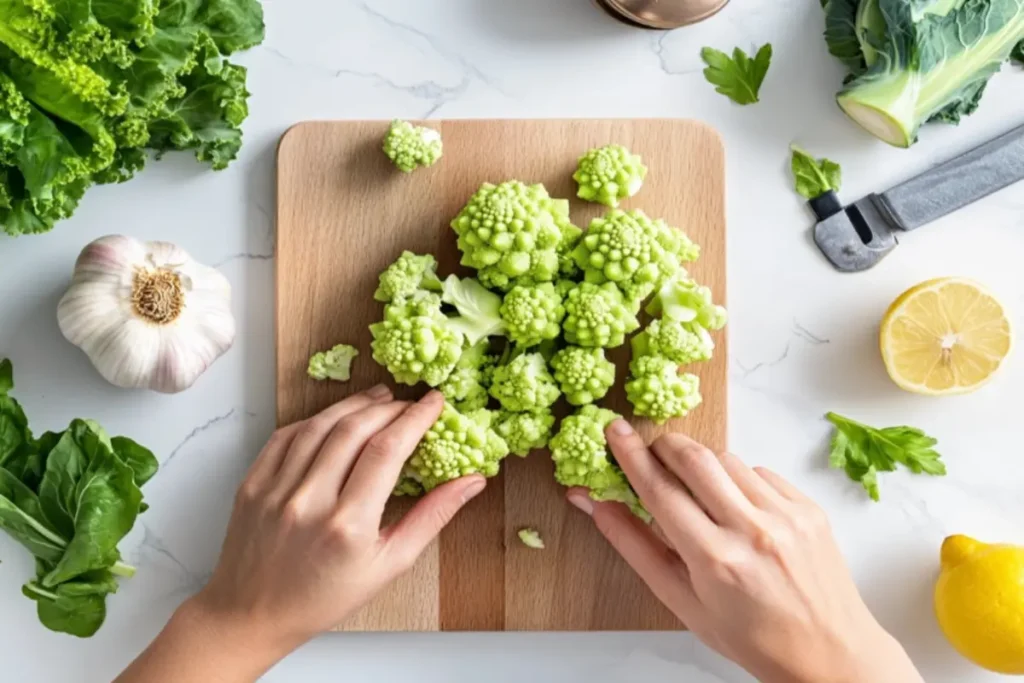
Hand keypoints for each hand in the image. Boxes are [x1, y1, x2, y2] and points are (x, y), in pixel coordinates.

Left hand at [118, 388, 483, 682]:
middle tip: (409, 403)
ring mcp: (275, 490)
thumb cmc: (325, 597)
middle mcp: (308, 502)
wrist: (253, 615)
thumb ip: (432, 517)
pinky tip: (335, 417)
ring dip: (354, 404)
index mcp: (348, 526)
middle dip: (389, 407)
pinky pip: (286, 435)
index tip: (434, 403)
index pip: (387, 451)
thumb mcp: (389, 565)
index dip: (415, 418)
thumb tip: (472, 481)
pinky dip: (315, 419)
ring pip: (320, 425)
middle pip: (355, 430)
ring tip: (378, 398)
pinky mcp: (252, 483)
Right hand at [567, 422, 923, 682]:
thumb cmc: (751, 637)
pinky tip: (739, 510)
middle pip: (695, 458)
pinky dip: (739, 480)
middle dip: (665, 446)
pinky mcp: (807, 507)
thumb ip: (636, 547)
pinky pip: (760, 472)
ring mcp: (786, 515)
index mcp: (715, 560)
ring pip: (727, 459)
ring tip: (700, 497)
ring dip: (703, 465)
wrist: (829, 653)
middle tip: (651, 452)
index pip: (660, 491)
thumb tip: (596, 504)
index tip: (615, 431)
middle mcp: (753, 531)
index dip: (631, 456)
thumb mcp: (682, 602)